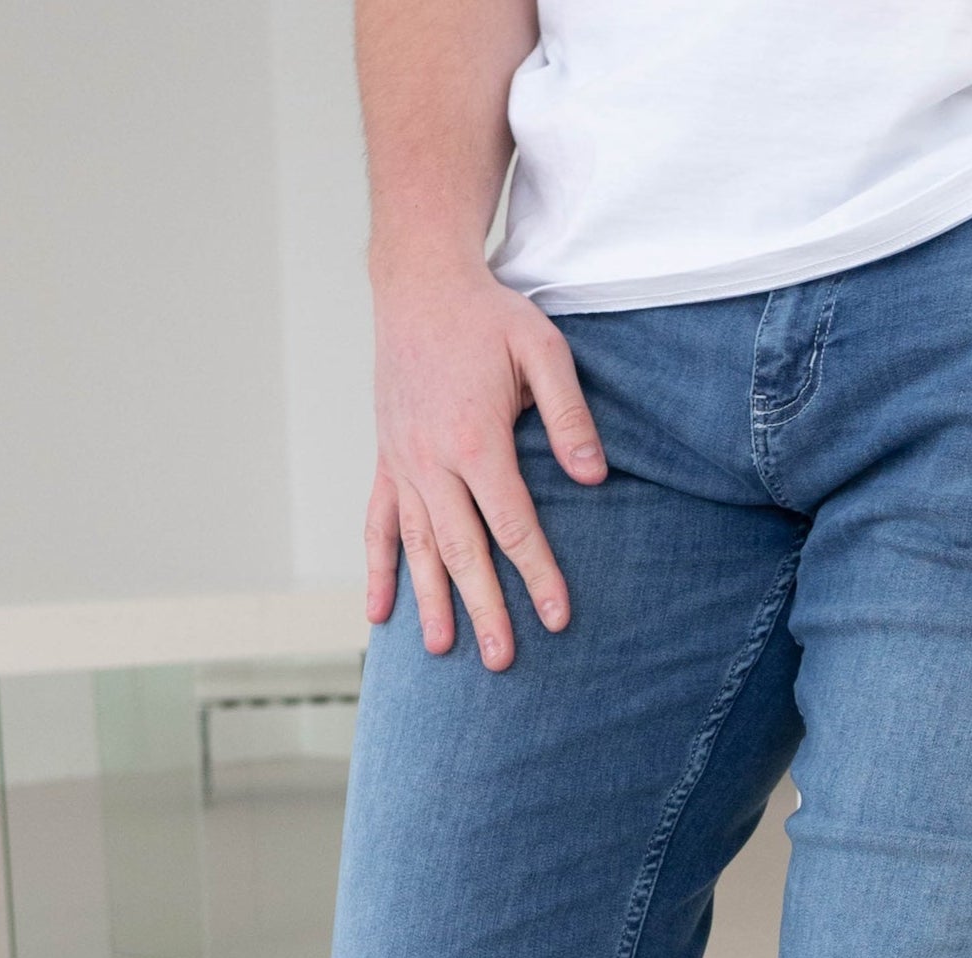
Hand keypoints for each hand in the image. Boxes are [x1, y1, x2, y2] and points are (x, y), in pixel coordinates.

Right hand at [366, 252, 607, 666]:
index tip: (556, 618)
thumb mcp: (543, 349)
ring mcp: (403, 463)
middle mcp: (431, 460)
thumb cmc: (489, 316)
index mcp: (475, 439)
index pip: (513, 525)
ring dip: (430, 602)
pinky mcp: (387, 459)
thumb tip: (593, 477)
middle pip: (463, 551)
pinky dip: (380, 570)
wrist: (419, 282)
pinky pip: (378, 524)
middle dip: (484, 610)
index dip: (536, 575)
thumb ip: (569, 415)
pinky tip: (381, 614)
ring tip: (443, 651)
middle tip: (503, 662)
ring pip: (417, 547)